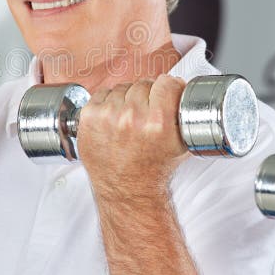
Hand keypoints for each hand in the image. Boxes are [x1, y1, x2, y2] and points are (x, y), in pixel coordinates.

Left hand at [78, 75, 187, 199]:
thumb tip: (183, 87)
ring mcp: (108, 116)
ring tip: (130, 119)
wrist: (126, 191)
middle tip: (148, 112)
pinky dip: (108, 103)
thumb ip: (185, 114)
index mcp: (158, 122)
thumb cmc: (153, 170)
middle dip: (148, 96)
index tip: (168, 92)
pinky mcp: (89, 117)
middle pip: (144, 84)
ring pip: (123, 88)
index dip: (169, 87)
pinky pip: (102, 94)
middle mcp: (132, 117)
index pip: (166, 83)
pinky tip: (114, 119)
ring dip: (127, 99)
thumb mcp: (181, 144)